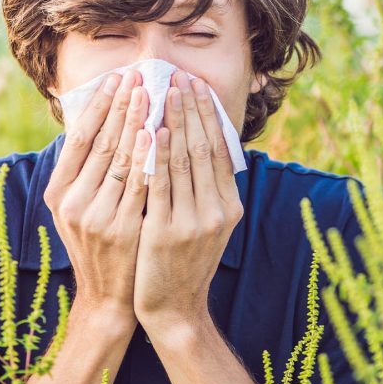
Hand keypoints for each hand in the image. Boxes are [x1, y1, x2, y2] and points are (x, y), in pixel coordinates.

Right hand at [44, 69, 149, 324]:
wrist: (110, 296)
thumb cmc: (100, 242)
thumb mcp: (81, 208)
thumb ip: (88, 171)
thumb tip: (104, 123)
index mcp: (59, 193)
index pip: (79, 138)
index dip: (98, 106)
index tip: (115, 78)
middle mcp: (73, 202)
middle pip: (100, 142)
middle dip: (121, 106)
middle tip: (137, 75)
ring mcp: (97, 216)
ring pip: (119, 158)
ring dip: (136, 121)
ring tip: (150, 91)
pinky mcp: (123, 229)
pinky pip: (139, 184)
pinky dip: (148, 156)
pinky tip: (156, 131)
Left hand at [133, 71, 243, 328]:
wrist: (175, 305)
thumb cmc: (188, 258)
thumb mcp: (211, 223)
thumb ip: (211, 187)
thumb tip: (207, 143)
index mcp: (230, 205)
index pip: (221, 150)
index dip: (210, 116)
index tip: (199, 87)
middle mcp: (218, 210)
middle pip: (204, 148)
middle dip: (192, 109)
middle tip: (182, 78)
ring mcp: (193, 221)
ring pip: (183, 160)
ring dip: (174, 122)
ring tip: (165, 92)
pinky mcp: (165, 231)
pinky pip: (160, 184)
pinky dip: (157, 155)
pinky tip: (151, 130)